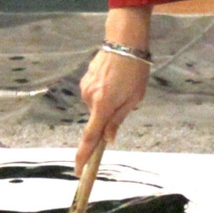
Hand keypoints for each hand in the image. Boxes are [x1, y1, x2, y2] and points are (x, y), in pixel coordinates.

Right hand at [75, 7, 152, 174]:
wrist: (125, 42)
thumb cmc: (135, 72)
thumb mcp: (134, 99)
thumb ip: (118, 120)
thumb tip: (108, 138)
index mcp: (103, 105)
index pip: (90, 137)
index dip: (84, 156)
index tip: (78, 170)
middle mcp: (90, 98)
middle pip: (96, 120)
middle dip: (108, 117)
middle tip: (126, 99)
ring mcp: (85, 88)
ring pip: (96, 106)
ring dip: (107, 102)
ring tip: (122, 85)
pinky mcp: (84, 79)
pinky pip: (94, 94)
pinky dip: (103, 92)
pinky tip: (114, 79)